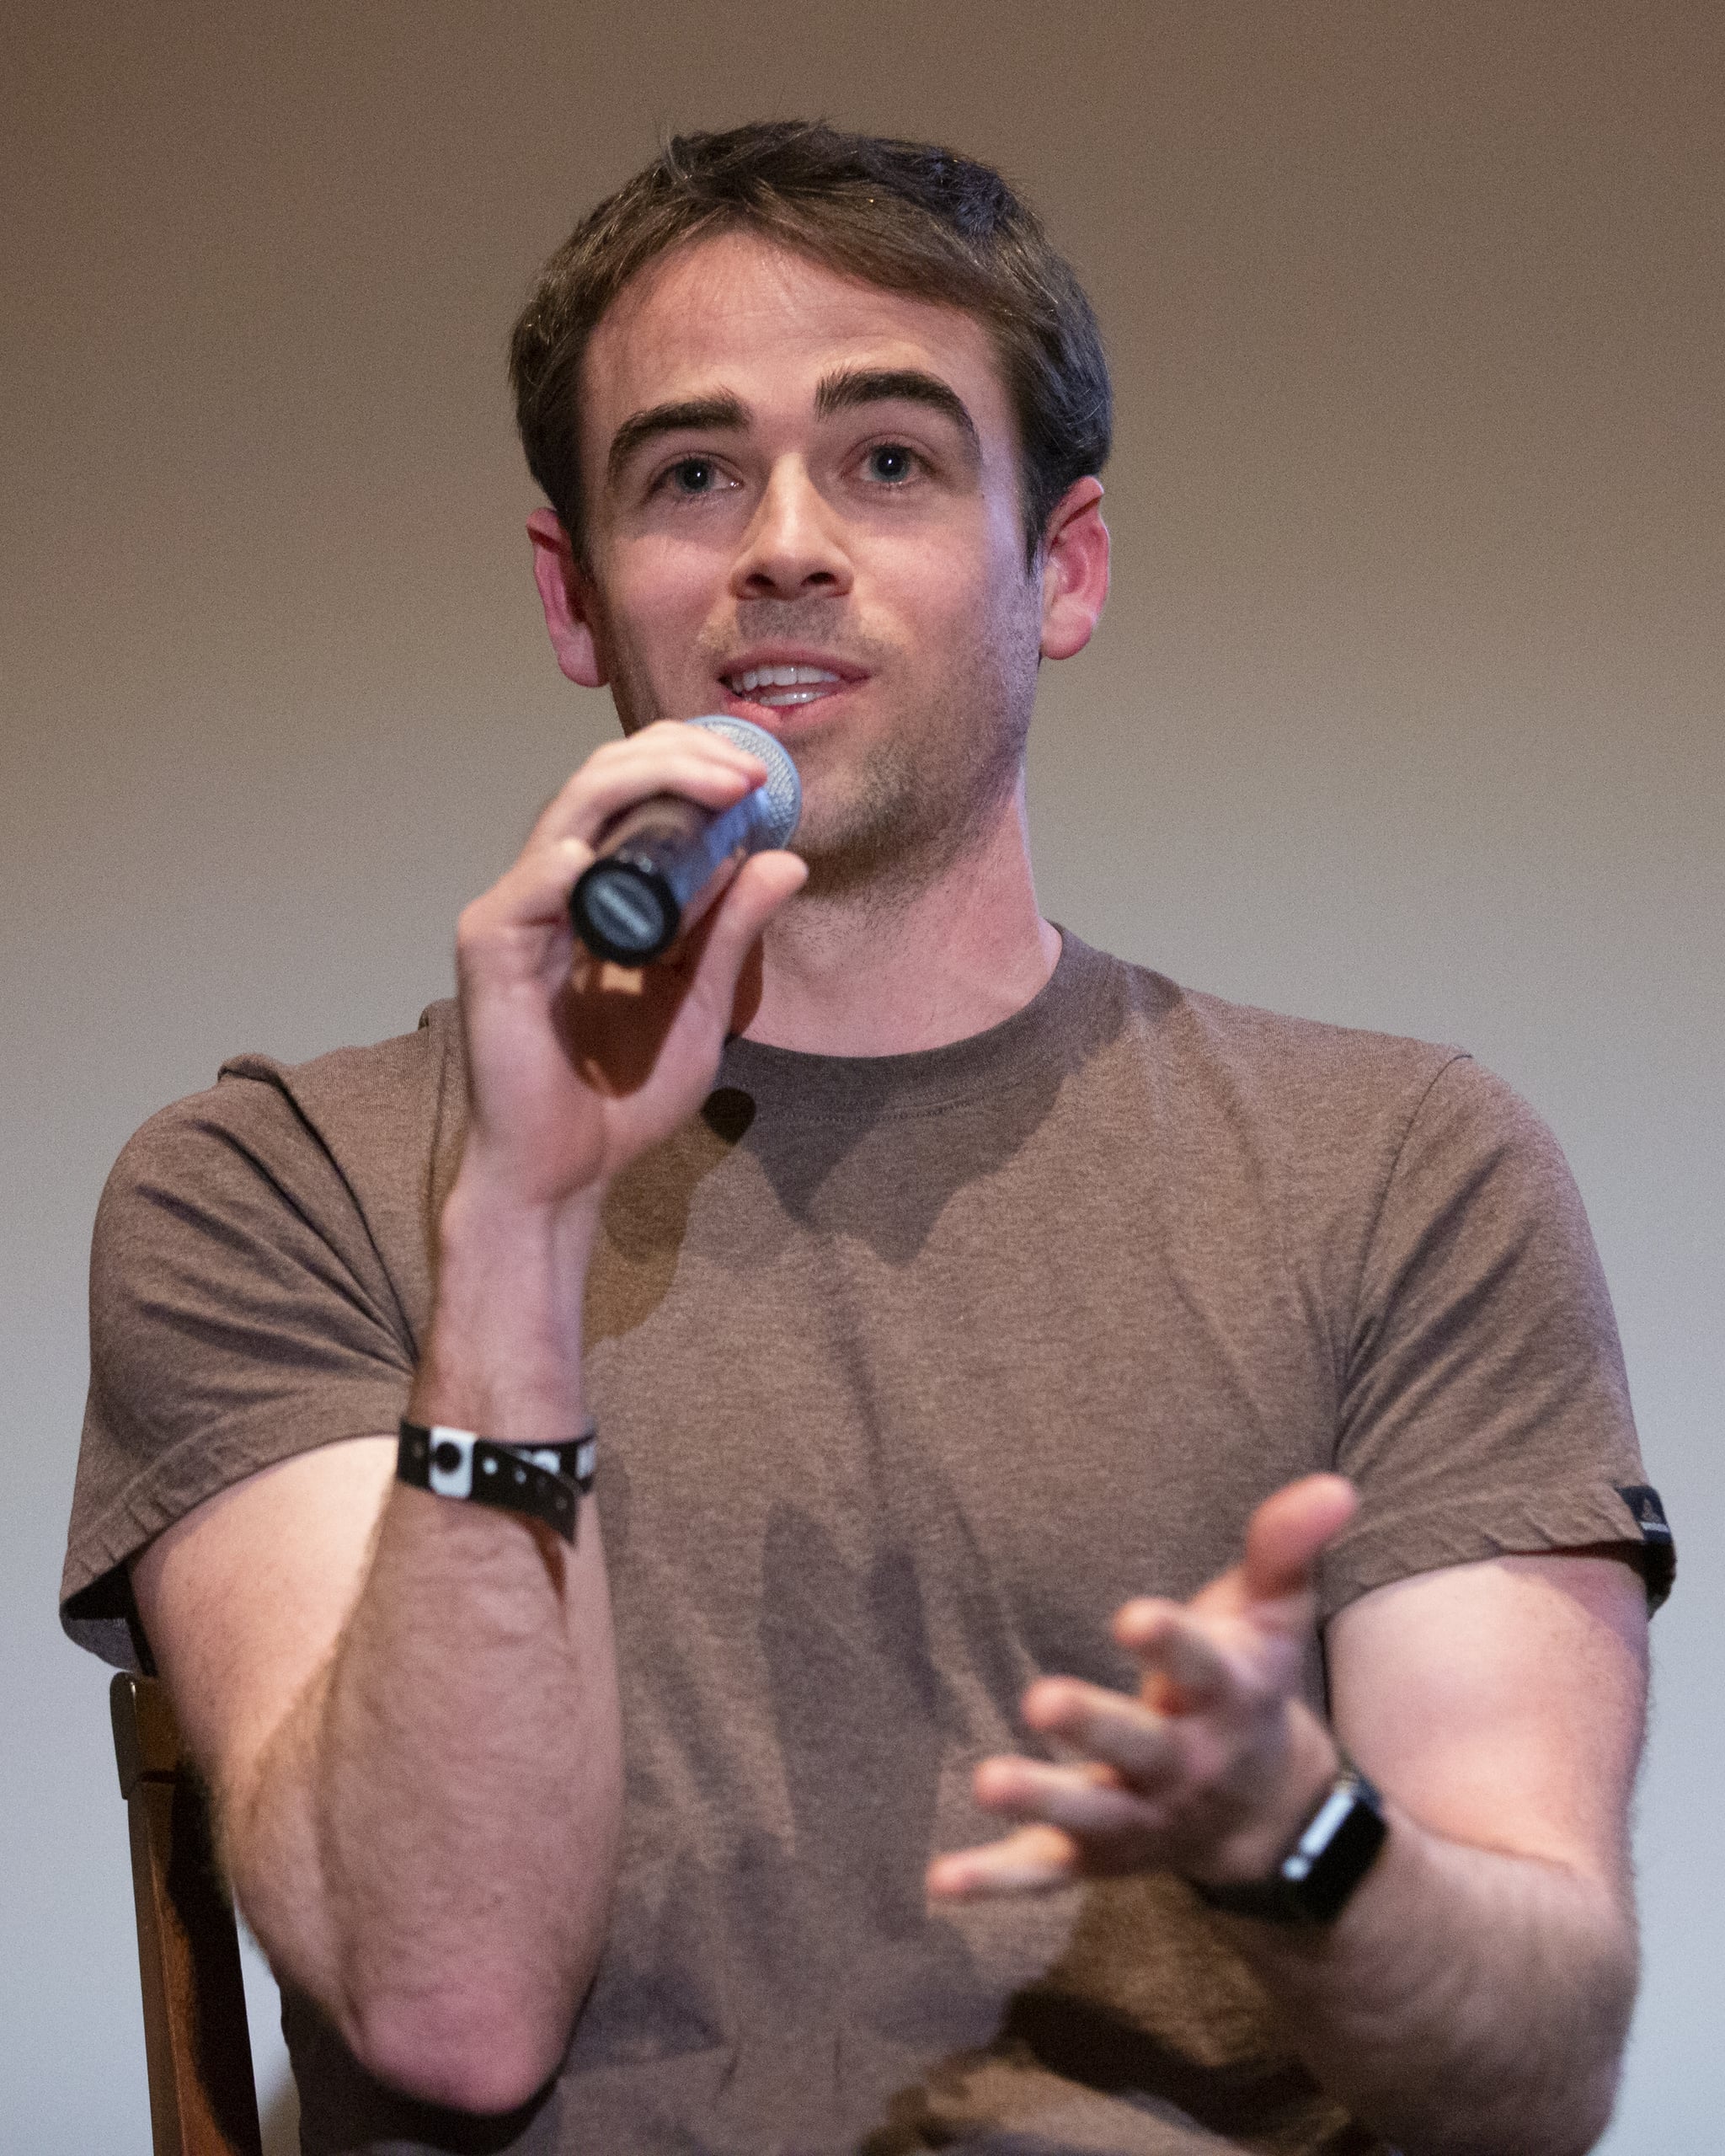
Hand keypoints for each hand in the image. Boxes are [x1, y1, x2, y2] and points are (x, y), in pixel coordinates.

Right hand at [452, 721, 807, 1213]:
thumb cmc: (620, 1097)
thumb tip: (784, 859)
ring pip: (571, 811)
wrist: (564, 1173)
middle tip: (751, 772)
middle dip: (680, 758)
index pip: (631, 791)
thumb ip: (732, 933)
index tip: (761, 775)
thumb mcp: (701, 1003)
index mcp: (595, 890)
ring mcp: (515, 912)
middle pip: (601, 780)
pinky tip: (609, 857)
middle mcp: (549, 886)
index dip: (691, 764)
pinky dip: (569, 863)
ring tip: (721, 790)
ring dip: (648, 785)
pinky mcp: (489, 949)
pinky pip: (529, 888)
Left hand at [926, 1475, 1358, 1899]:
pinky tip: (942, 1881)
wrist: (1268, 1817)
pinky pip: (1043, 1871)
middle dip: (1093, 1725)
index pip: (1199, 1665)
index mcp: (1224, 1696)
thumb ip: (1285, 1549)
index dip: (1169, 1643)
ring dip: (1039, 1799)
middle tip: (1040, 1699)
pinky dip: (996, 1880)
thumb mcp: (1275, 1617)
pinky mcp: (1094, 1854)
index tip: (1132, 1616)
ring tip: (986, 1782)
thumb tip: (1335, 1486)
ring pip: (1087, 1811)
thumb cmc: (1250, 1687)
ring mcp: (1136, 1815)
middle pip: (1138, 1745)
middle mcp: (1182, 1763)